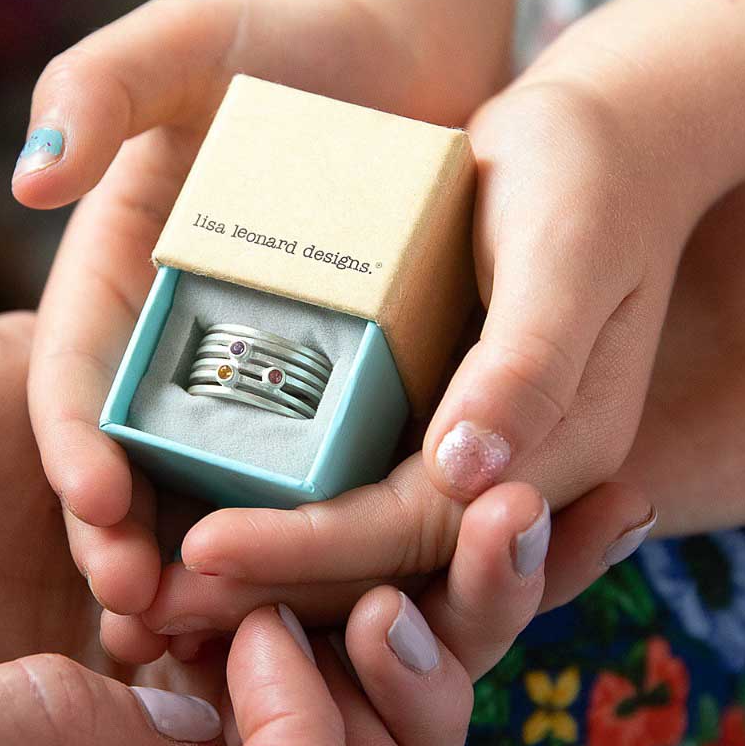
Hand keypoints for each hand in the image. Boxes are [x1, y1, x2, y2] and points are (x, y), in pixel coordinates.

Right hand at [13, 0, 476, 653]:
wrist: (403, 72)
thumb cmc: (284, 50)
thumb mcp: (184, 45)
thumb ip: (104, 84)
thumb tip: (32, 172)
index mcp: (119, 291)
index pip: (74, 384)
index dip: (74, 446)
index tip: (94, 501)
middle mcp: (177, 358)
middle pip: (142, 469)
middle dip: (135, 544)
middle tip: (146, 610)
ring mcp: (260, 391)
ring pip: (228, 501)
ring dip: (226, 575)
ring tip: (230, 633)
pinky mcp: (343, 407)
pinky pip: (327, 488)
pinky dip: (324, 546)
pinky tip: (339, 600)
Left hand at [171, 166, 744, 618]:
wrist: (596, 142)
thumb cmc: (586, 179)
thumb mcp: (566, 253)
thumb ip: (528, 365)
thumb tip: (464, 475)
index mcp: (558, 454)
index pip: (418, 532)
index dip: (312, 550)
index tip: (201, 552)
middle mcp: (509, 474)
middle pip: (378, 563)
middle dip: (266, 587)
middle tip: (148, 603)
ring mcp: (466, 455)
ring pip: (357, 544)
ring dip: (263, 573)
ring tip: (152, 586)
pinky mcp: (429, 424)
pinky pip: (351, 489)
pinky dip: (279, 515)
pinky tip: (198, 515)